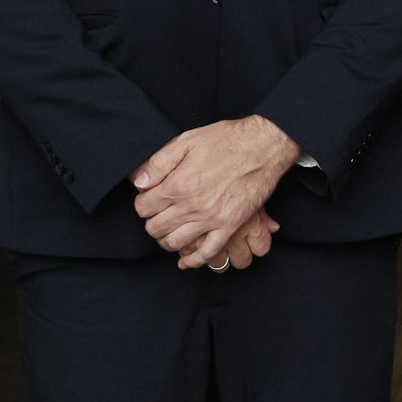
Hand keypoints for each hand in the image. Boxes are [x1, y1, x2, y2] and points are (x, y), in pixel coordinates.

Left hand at [130, 116, 301, 266]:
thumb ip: (159, 162)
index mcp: (177, 184)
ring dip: (167, 241)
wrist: (262, 146)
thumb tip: (139, 182)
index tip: (149, 200)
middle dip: (152, 223)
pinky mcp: (229, 226)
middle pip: (156, 228)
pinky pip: (207, 253)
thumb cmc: (226, 140)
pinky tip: (186, 260)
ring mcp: (210, 219)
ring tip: (170, 232)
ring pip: (175, 243)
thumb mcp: (187, 140)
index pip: (143, 207)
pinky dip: (193, 261)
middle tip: (158, 215)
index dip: (143, 204)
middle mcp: (191, 206)